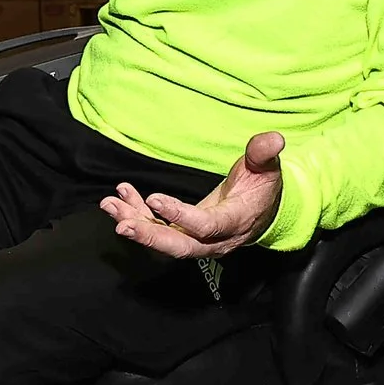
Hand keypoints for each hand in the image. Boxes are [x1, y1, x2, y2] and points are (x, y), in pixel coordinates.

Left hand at [101, 132, 285, 259]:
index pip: (206, 225)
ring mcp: (196, 239)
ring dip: (135, 223)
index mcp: (234, 222)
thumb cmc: (261, 188)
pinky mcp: (183, 233)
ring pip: (163, 240)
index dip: (180, 215)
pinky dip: (137, 214)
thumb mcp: (266, 168)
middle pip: (180, 246)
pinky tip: (120, 199)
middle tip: (122, 225)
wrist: (260, 211)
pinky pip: (158, 228)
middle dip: (149, 236)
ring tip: (109, 205)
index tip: (154, 199)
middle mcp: (214, 239)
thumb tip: (273, 138)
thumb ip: (264, 153)